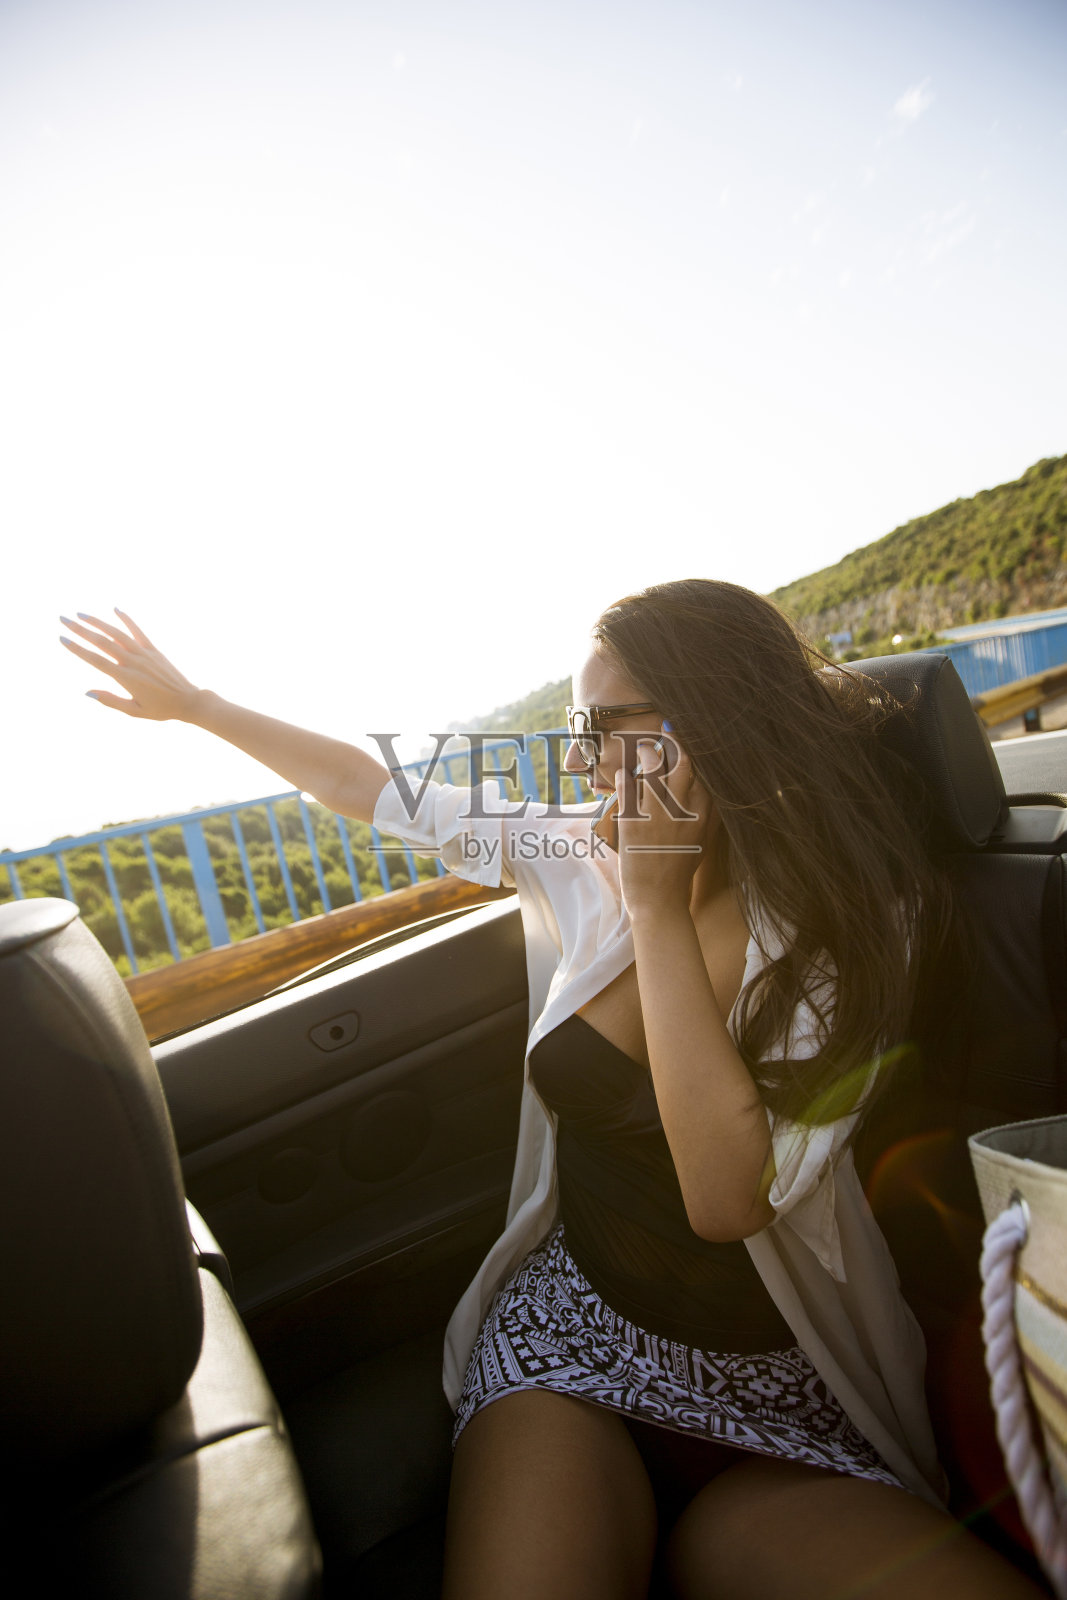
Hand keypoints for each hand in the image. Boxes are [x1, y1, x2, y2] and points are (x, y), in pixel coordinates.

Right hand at [60, 610, 199, 720]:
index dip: (77, 648)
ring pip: (117, 633)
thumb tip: (87, 692)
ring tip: (81, 614)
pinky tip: (116, 609)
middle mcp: (133, 661)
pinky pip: (138, 630)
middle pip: (102, 641)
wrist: (188, 701)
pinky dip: (126, 619)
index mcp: (125, 677)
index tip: (62, 638)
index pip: (95, 659)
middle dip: (80, 630)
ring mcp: (144, 653)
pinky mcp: (153, 649)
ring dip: (98, 622)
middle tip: (63, 619)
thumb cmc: (161, 709)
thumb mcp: (134, 711)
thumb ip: (110, 701)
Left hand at [614, 732, 715, 915]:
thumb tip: (708, 788)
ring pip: (653, 766)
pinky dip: (623, 776)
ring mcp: (659, 813)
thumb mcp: (704, 839)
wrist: (659, 901)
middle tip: (667, 729)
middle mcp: (685, 808)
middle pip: (683, 760)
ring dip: (647, 753)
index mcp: (706, 812)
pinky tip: (621, 773)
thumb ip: (708, 812)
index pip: (706, 769)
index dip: (699, 748)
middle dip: (675, 741)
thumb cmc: (680, 870)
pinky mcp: (633, 820)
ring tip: (643, 749)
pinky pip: (627, 785)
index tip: (692, 734)